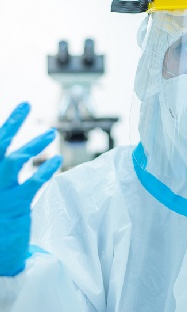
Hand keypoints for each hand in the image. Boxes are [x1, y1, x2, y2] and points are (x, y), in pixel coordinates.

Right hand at [0, 103, 60, 276]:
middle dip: (12, 123)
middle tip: (27, 104)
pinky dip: (44, 170)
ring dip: (33, 144)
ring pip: (15, 161)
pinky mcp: (16, 207)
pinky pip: (32, 184)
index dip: (6, 125)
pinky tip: (56, 160)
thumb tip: (10, 153)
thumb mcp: (0, 189)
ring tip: (51, 133)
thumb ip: (4, 168)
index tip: (20, 107)